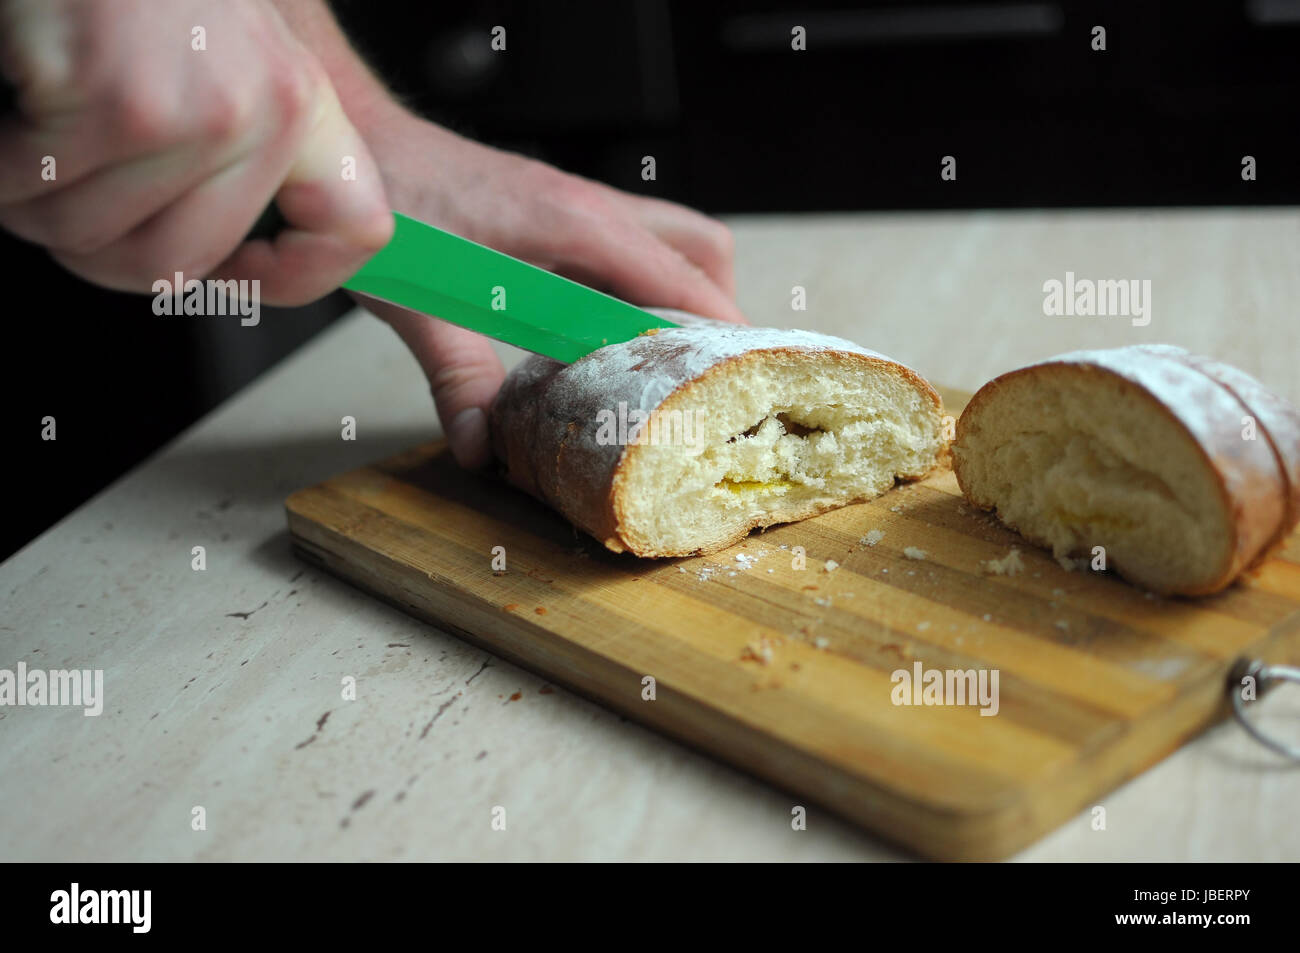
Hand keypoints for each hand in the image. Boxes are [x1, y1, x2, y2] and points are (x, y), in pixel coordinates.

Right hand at [0, 0, 392, 303]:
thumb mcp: (216, 53)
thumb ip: (238, 143)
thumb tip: (227, 254)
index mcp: (299, 100)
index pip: (357, 229)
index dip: (291, 276)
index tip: (232, 271)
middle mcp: (266, 109)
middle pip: (176, 266)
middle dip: (93, 248)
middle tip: (59, 195)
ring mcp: (197, 110)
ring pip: (93, 240)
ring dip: (32, 203)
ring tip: (29, 135)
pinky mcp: (119, 101)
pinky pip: (31, 191)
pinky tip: (9, 109)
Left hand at [357, 106, 746, 467]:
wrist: (354, 142)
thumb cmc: (386, 197)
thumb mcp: (416, 299)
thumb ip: (456, 375)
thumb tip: (483, 446)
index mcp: (574, 221)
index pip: (682, 277)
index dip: (721, 331)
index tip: (742, 379)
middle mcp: (588, 209)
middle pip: (700, 250)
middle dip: (719, 312)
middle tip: (708, 376)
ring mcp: (575, 210)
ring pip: (670, 246)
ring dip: (683, 300)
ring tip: (670, 367)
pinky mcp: (555, 220)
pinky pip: (627, 253)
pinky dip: (640, 294)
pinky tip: (609, 340)